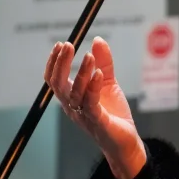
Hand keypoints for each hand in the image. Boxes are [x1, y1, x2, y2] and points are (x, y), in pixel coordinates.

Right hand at [44, 37, 145, 178]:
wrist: (125, 139)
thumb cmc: (113, 112)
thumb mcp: (108, 82)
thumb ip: (103, 62)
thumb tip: (98, 39)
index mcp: (70, 97)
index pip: (53, 78)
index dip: (54, 61)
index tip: (61, 44)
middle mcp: (72, 106)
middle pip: (58, 84)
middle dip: (61, 63)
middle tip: (69, 45)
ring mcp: (83, 115)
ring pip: (74, 92)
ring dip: (81, 72)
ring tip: (89, 56)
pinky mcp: (98, 121)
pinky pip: (91, 103)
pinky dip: (93, 87)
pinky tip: (99, 73)